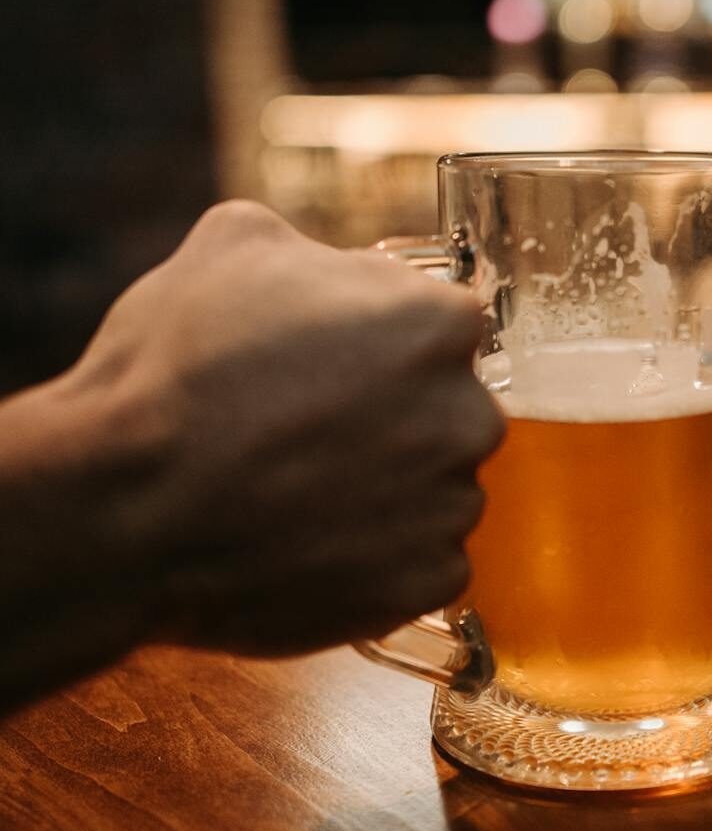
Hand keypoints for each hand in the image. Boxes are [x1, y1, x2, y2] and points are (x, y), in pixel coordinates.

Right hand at [68, 201, 503, 652]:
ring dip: (387, 493)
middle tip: (309, 434)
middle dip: (395, 420)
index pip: (445, 327)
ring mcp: (452, 504)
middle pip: (448, 411)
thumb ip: (310, 247)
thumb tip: (324, 262)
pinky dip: (376, 562)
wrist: (123, 508)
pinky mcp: (427, 582)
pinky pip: (419, 564)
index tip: (333, 363)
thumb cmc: (174, 371)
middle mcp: (469, 415)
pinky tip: (310, 545)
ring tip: (298, 494)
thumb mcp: (231, 248)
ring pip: (437, 491)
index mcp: (441, 325)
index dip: (382, 343)